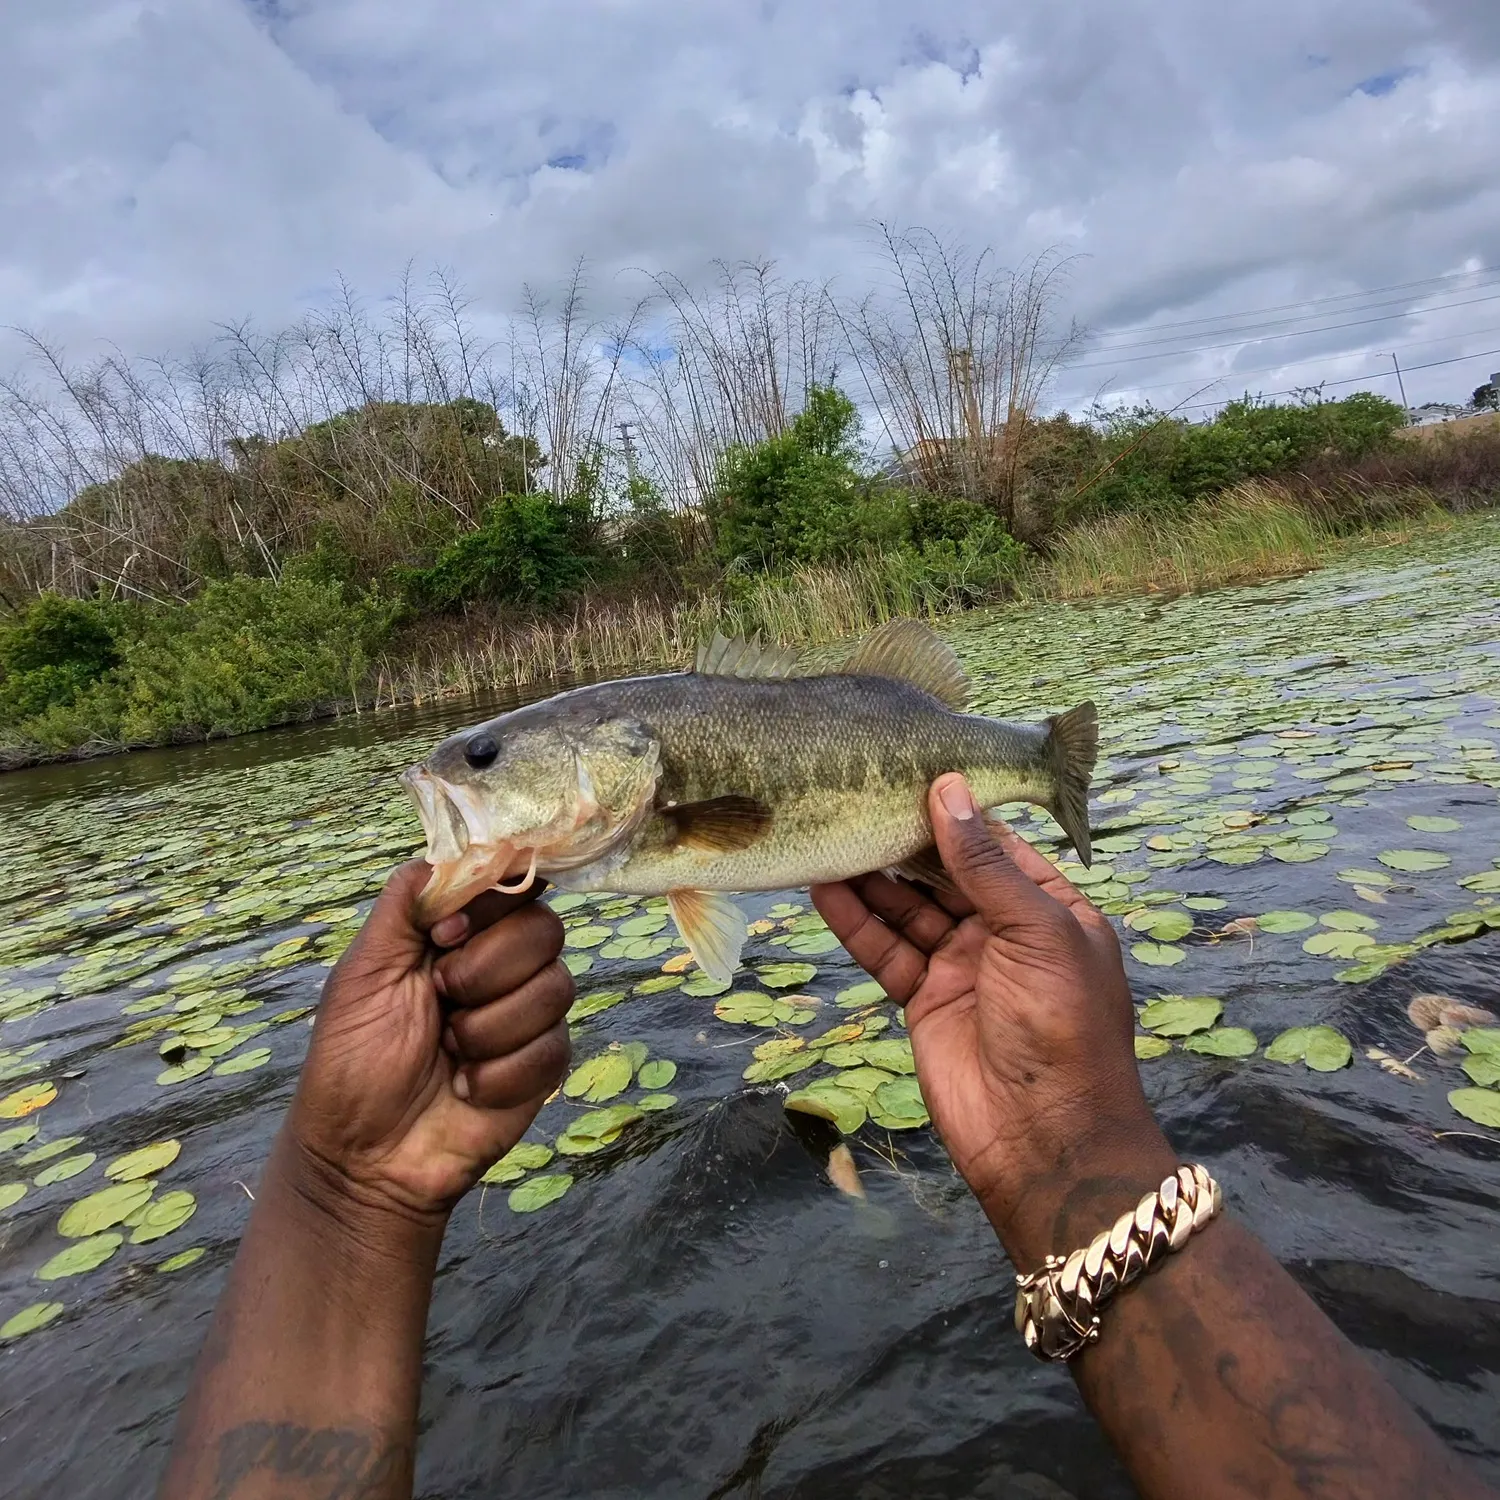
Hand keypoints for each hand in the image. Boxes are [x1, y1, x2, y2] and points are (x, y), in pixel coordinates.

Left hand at [282, 859, 573, 1225]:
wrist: (363, 1157)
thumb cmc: (351, 1061)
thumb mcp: (363, 971)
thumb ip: (407, 902)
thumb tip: (451, 852)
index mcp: (458, 933)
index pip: (512, 884)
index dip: (491, 904)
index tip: (444, 937)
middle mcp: (501, 965)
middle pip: (546, 928)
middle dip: (485, 971)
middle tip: (441, 1000)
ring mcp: (527, 1014)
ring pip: (556, 986)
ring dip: (489, 1028)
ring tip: (449, 1053)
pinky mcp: (545, 1064)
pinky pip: (554, 1046)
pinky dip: (501, 1073)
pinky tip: (468, 1088)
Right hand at [812, 774, 1175, 1265]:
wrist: (1045, 1139)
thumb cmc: (1062, 1026)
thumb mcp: (1036, 932)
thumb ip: (985, 864)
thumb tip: (948, 789)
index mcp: (1049, 910)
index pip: (996, 845)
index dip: (954, 811)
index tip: (908, 770)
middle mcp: (1005, 932)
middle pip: (946, 872)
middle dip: (905, 839)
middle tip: (856, 795)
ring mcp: (961, 966)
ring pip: (908, 908)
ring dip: (873, 876)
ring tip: (831, 831)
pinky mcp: (923, 1000)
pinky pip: (886, 950)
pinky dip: (857, 922)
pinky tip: (825, 889)